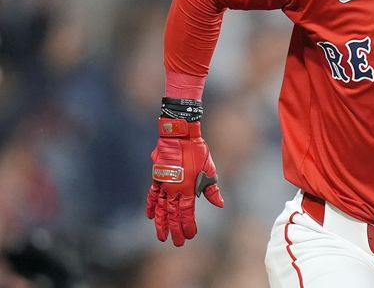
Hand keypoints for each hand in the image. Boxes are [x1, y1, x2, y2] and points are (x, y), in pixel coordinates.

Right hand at [145, 118, 223, 245]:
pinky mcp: (156, 177)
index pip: (187, 213)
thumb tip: (219, 204)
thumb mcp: (209, 170)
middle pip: (173, 215)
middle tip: (177, 243)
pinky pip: (152, 195)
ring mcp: (163, 184)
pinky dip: (150, 206)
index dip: (188, 225)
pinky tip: (149, 216)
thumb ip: (212, 190)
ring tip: (161, 236)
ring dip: (161, 224)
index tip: (190, 235)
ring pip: (160, 209)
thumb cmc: (197, 151)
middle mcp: (174, 189)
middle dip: (175, 230)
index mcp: (188, 188)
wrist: (180, 135)